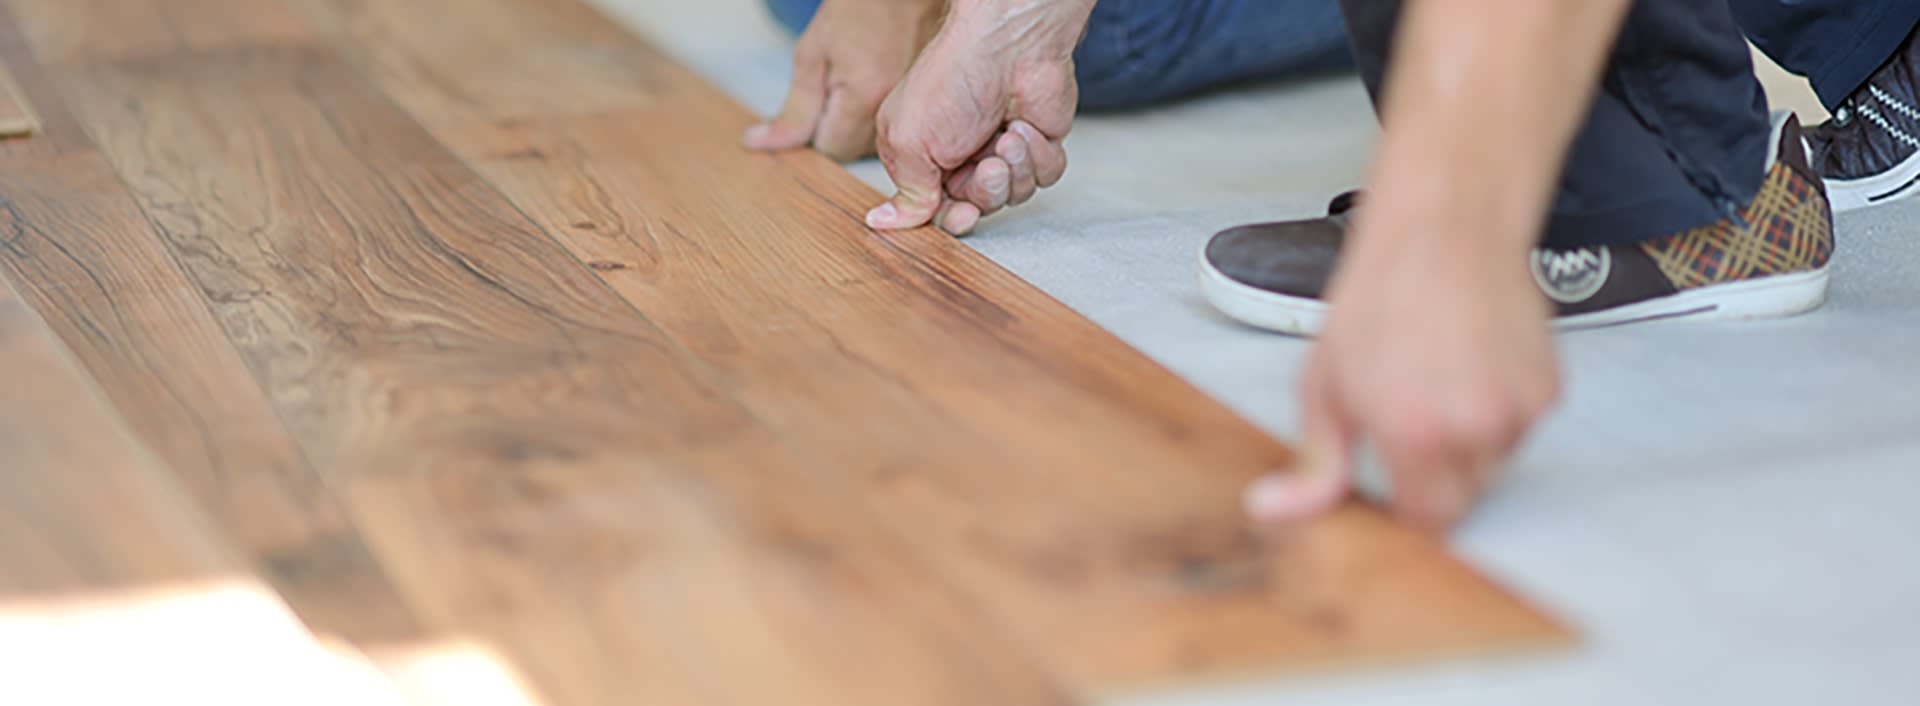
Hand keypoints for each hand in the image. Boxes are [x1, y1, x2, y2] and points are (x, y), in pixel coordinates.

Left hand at [743, 0, 944, 161]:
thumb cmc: (859, 4)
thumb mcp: (812, 54)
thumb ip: (794, 109)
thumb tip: (764, 144)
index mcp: (866, 96)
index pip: (832, 150)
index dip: (816, 131)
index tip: (815, 103)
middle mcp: (898, 107)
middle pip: (857, 152)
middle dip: (839, 128)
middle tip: (837, 84)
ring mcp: (919, 105)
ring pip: (879, 143)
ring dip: (863, 123)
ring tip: (861, 80)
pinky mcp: (930, 100)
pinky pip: (901, 127)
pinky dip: (885, 114)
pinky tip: (880, 83)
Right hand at [865, 0, 1091, 234]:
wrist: (1009, 45)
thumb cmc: (952, 80)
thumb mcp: (908, 143)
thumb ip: (906, 192)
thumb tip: (884, 222)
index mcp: (921, 155)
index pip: (935, 209)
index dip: (951, 218)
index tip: (962, 213)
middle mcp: (961, 155)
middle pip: (977, 206)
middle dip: (985, 191)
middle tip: (986, 165)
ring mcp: (1001, 148)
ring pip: (1014, 195)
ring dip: (1012, 169)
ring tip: (1006, 135)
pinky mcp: (1037, 142)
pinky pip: (1045, 176)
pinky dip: (1038, 156)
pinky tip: (1024, 127)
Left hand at [1246, 209, 1562, 531]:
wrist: (1443, 229)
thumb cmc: (1379, 297)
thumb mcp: (1323, 383)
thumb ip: (1312, 461)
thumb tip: (1273, 511)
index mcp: (1416, 434)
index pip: (1431, 519)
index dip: (1409, 502)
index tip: (1395, 476)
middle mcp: (1476, 429)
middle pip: (1464, 495)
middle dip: (1437, 471)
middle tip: (1410, 410)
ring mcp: (1519, 409)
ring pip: (1494, 461)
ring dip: (1469, 439)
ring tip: (1439, 379)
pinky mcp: (1548, 388)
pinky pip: (1521, 426)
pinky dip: (1499, 409)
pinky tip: (1470, 366)